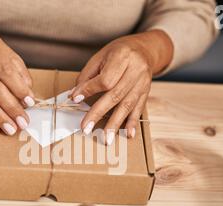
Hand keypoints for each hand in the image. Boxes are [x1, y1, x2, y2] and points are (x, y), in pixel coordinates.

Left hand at [71, 30, 172, 144]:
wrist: (144, 50)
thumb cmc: (118, 53)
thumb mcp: (101, 57)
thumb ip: (88, 76)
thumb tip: (76, 96)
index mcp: (123, 56)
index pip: (105, 79)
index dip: (89, 90)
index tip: (76, 99)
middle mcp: (136, 69)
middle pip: (115, 95)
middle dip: (98, 113)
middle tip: (86, 128)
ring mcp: (143, 82)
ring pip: (127, 105)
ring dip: (115, 124)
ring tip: (106, 139)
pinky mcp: (146, 92)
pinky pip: (139, 109)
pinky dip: (132, 122)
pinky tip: (128, 134)